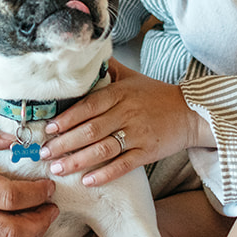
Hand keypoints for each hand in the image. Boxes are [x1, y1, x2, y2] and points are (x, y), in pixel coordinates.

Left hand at [40, 61, 208, 185]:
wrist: (192, 113)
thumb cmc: (155, 95)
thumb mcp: (131, 76)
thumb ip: (106, 69)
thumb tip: (80, 56)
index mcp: (121, 93)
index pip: (90, 105)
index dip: (68, 117)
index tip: (49, 127)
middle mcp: (128, 113)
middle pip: (92, 129)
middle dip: (65, 142)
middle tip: (44, 152)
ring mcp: (138, 134)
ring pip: (104, 149)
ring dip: (78, 160)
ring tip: (58, 168)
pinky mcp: (148, 153)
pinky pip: (124, 165)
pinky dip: (105, 174)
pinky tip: (87, 180)